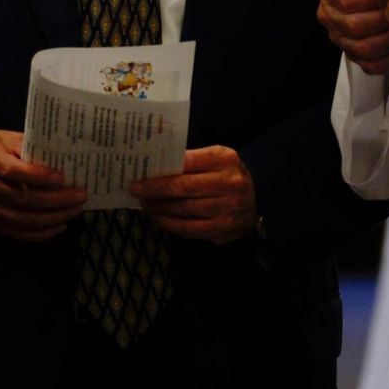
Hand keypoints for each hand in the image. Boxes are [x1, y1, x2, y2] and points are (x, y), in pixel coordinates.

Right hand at [0, 127, 86, 241]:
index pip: (14, 172)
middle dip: (56, 201)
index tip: (62, 178)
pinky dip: (36, 234)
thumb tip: (58, 158)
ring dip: (51, 219)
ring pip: (20, 220)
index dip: (40, 177)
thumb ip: (26, 147)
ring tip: (74, 212)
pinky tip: (56, 227)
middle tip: (80, 197)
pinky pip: (12, 232)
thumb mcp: (1, 137)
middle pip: (22, 200)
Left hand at [132, 146, 255, 243]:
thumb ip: (191, 160)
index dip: (162, 170)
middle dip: (155, 190)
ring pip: (183, 209)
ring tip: (145, 203)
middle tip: (136, 190)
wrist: (253, 204)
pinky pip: (188, 228)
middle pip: (183, 188)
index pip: (187, 162)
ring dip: (159, 208)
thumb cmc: (226, 176)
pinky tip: (159, 218)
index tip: (141, 174)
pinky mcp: (222, 229)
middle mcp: (229, 183)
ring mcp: (227, 208)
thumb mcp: (216, 159)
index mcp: (224, 159)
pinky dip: (169, 224)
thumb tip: (154, 163)